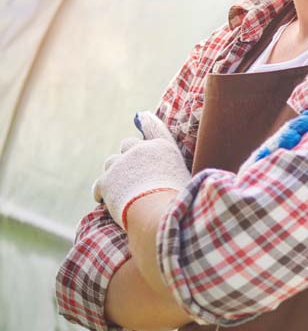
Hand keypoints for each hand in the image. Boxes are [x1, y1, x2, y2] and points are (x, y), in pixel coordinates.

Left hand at [93, 112, 189, 230]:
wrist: (158, 215)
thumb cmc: (178, 202)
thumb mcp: (185, 180)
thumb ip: (174, 171)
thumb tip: (169, 174)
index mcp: (163, 148)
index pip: (154, 128)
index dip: (147, 121)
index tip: (141, 115)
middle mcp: (141, 150)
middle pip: (127, 144)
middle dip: (128, 155)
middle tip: (132, 172)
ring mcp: (121, 164)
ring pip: (111, 162)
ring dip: (114, 172)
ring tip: (122, 190)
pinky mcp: (106, 181)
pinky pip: (99, 185)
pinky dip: (102, 192)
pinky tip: (105, 201)